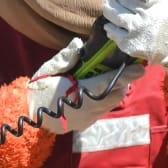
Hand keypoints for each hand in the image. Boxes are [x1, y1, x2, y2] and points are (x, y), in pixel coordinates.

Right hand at [26, 37, 142, 132]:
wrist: (27, 117)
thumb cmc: (36, 92)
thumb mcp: (46, 71)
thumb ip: (64, 58)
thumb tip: (78, 44)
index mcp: (75, 92)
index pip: (106, 83)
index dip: (125, 76)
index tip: (139, 69)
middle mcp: (86, 108)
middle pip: (114, 94)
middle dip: (121, 82)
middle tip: (121, 70)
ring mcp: (87, 118)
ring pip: (110, 103)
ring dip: (113, 91)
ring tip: (107, 79)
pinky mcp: (86, 123)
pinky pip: (102, 110)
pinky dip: (104, 99)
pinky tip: (94, 92)